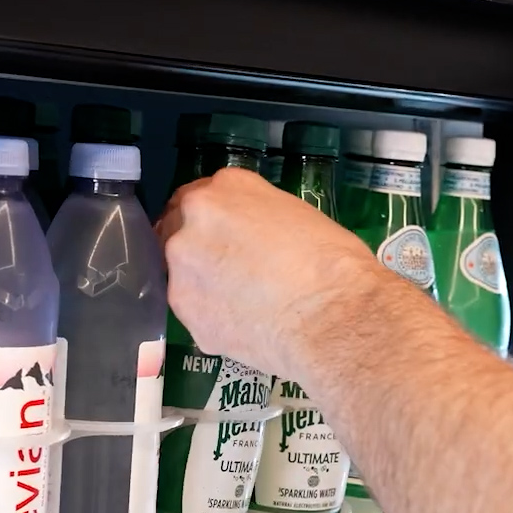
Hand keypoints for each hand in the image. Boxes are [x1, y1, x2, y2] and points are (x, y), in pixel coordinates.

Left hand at [157, 167, 385, 379]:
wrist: (329, 318)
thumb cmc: (332, 263)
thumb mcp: (297, 216)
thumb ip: (257, 217)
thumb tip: (250, 234)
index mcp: (224, 189)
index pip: (200, 197)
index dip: (214, 219)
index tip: (225, 234)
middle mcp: (191, 222)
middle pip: (180, 229)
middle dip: (201, 247)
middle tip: (231, 268)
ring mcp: (182, 268)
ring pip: (184, 273)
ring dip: (203, 283)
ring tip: (241, 302)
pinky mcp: (185, 312)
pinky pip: (194, 309)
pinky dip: (213, 316)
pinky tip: (243, 324)